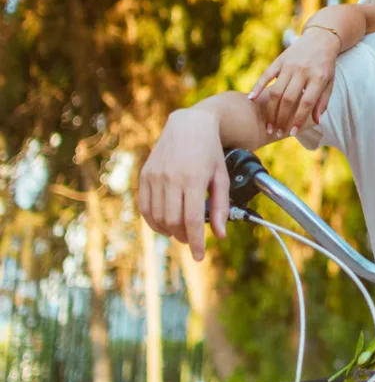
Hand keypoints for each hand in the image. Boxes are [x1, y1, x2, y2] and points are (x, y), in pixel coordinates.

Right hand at [138, 108, 228, 260]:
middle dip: (183, 237)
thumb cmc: (210, 152)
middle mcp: (171, 178)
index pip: (191, 220)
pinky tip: (165, 224)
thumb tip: (219, 234)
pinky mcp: (145, 175)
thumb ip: (221, 207)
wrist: (189, 125)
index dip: (195, 242)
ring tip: (180, 232)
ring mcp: (155, 177)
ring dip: (169, 231)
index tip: (200, 256)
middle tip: (192, 240)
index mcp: (193, 179)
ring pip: (157, 218)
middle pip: (173, 222)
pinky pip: (145, 207)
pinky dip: (154, 222)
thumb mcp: (222, 177)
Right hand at [248, 27, 338, 136]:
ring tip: (268, 125)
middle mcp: (303, 71)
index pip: (306, 102)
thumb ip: (323, 101)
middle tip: (276, 133)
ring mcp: (289, 65)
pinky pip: (266, 74)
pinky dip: (257, 87)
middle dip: (282, 119)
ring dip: (271, 110)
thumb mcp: (330, 82)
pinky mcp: (279, 60)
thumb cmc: (326, 65)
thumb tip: (316, 121)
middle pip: (288, 99)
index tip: (291, 133)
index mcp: (318, 77)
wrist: (321, 38)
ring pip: (276, 91)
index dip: (299, 119)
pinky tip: (251, 99)